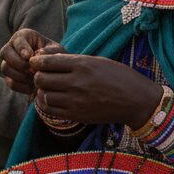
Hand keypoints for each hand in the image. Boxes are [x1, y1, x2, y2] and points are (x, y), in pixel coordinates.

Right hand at [0, 29, 61, 94]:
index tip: (29, 56)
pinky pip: (10, 82)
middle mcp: (12, 47)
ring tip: (34, 79)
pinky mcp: (10, 77)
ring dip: (20, 75)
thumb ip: (50, 51)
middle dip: (19, 63)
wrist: (56, 72)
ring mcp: (9, 63)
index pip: (17, 40)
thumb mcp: (58, 51)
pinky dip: (21, 86)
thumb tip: (37, 55)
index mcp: (24, 36)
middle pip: (5, 52)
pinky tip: (33, 87)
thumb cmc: (57, 56)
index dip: (21, 49)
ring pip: (5, 68)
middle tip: (32, 70)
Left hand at [30, 52, 162, 126]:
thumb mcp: (97, 61)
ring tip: (49, 88)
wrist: (136, 100)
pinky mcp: (77, 115)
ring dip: (42, 91)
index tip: (37, 62)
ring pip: (44, 95)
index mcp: (82, 65)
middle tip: (43, 75)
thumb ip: (72, 60)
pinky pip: (50, 110)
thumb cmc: (118, 76)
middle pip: (41, 78)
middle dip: (38, 76)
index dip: (37, 62)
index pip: (46, 62)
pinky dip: (46, 104)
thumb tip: (45, 58)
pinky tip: (52, 100)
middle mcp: (77, 82)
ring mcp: (76, 101)